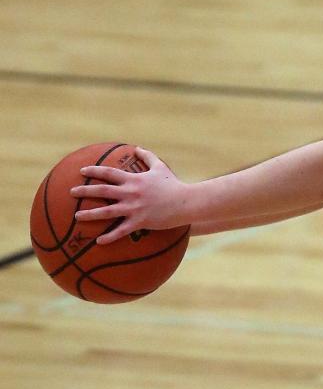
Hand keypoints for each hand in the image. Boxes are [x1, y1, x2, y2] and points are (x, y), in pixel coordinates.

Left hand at [71, 147, 189, 242]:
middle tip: (71, 192)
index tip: (82, 171)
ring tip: (77, 217)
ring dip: (90, 214)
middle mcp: (130, 193)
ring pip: (107, 211)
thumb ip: (148, 156)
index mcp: (133, 179)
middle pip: (102, 191)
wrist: (185, 201)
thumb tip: (138, 148)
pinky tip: (98, 241)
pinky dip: (109, 236)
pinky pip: (121, 231)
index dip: (94, 171)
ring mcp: (134, 208)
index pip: (109, 173)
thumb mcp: (160, 167)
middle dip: (85, 191)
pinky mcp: (140, 221)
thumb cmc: (173, 184)